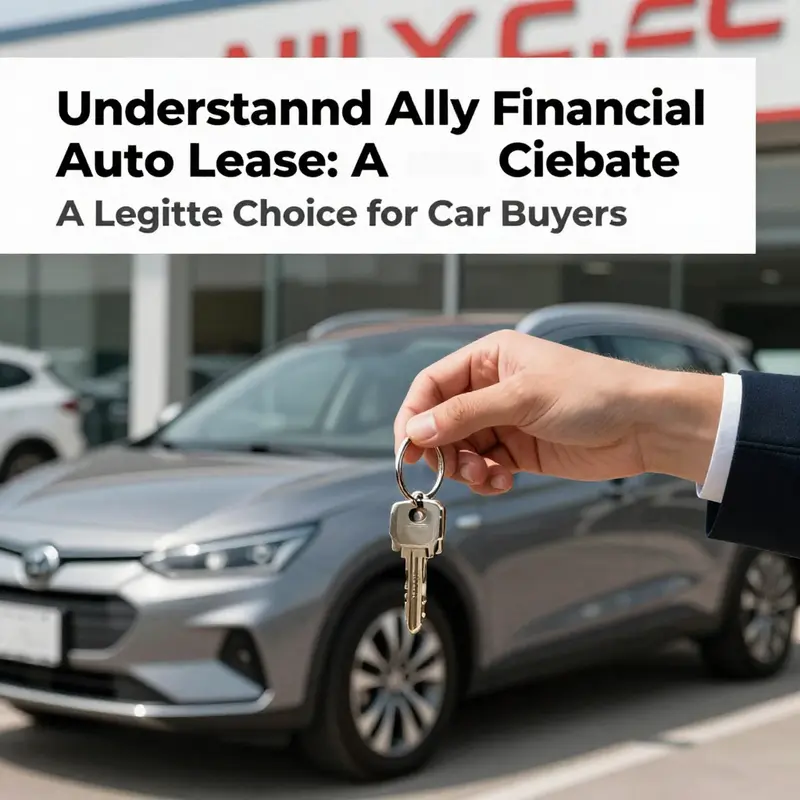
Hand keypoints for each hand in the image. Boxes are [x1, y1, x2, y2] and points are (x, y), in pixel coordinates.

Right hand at [394, 330, 722, 494]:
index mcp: (490, 359)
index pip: (433, 385)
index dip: (415, 414)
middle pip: (442, 421)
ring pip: (461, 448)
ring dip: (465, 467)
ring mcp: (506, 420)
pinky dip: (486, 478)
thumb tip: (417, 430)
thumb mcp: (522, 397)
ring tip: (486, 476)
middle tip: (448, 469)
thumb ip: (465, 414)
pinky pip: (485, 466)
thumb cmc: (593, 393)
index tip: (408, 446)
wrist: (643, 426)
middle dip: (442, 448)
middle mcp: (492, 388)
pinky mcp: (519, 450)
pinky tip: (503, 481)